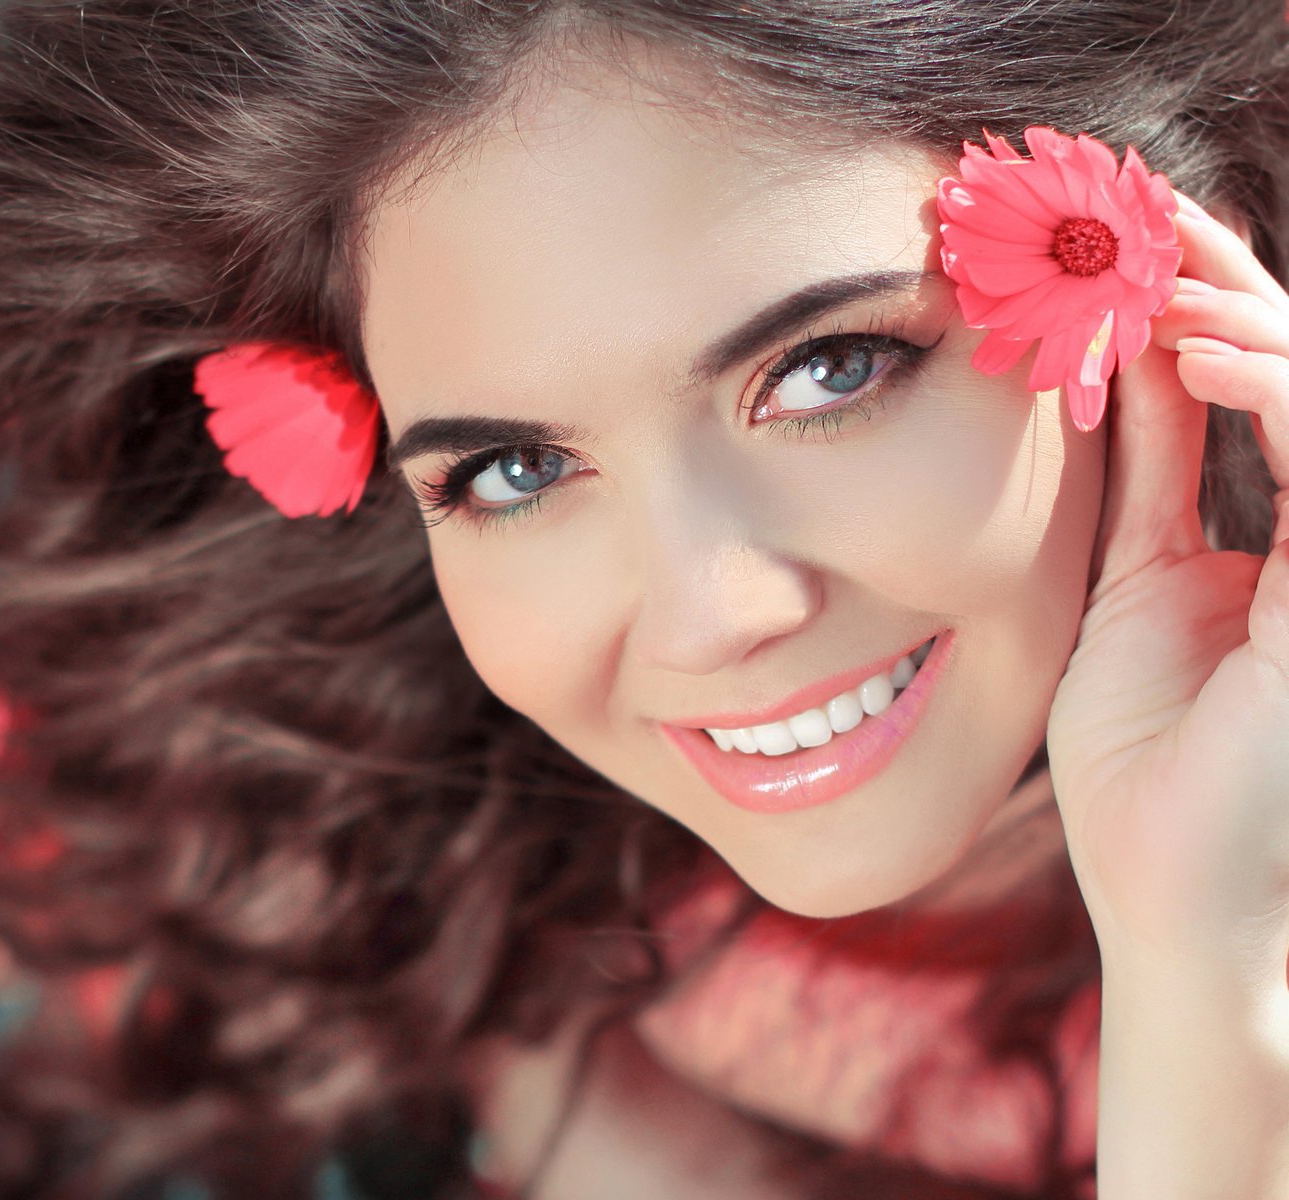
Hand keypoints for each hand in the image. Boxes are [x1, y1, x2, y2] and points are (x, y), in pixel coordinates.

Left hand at [1044, 191, 1288, 992]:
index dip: (1206, 294)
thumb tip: (1131, 364)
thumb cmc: (1148, 767)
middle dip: (1223, 275)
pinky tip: (1198, 354)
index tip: (1129, 232)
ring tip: (1149, 286)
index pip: (1265, 379)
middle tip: (1134, 214)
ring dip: (1247, 315)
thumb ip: (1152, 475)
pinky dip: (1278, 384)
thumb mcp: (1134, 583)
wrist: (1172, 891)